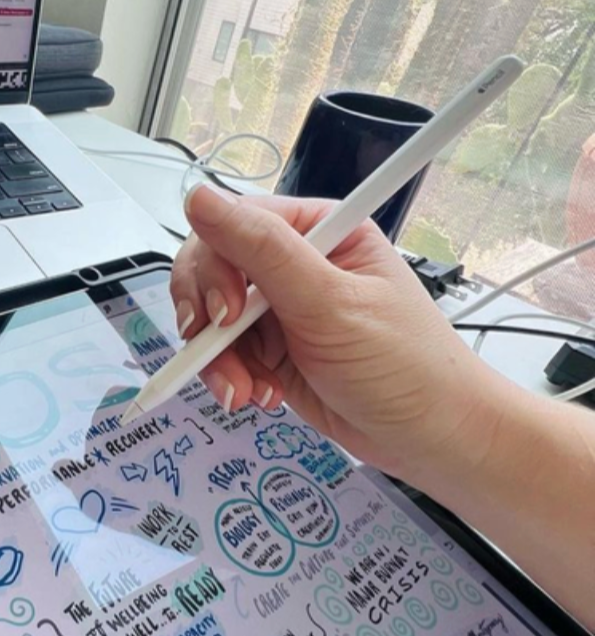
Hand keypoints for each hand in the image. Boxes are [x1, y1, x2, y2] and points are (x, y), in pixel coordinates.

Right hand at [169, 184, 491, 479]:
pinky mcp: (271, 346)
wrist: (432, 437)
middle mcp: (296, 261)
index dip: (216, 266)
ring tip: (245, 388)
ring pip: (210, 315)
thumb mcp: (331, 303)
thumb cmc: (409, 366)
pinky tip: (259, 393)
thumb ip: (262, 250)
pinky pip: (222, 351)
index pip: (236, 223)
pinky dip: (229, 375)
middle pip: (212, 267)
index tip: (225, 312)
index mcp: (319, 229)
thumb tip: (202, 198)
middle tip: (220, 349)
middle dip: (208, 316)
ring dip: (218, 357)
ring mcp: (281, 306)